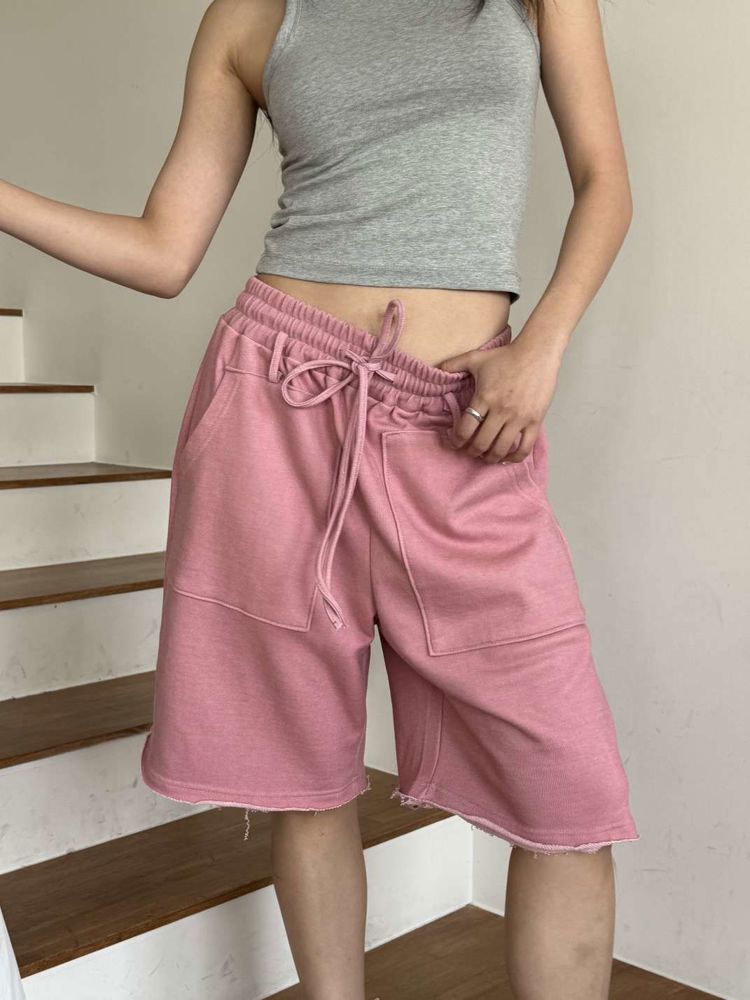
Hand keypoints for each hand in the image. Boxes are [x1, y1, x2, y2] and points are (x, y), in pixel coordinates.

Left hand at [438, 332, 562, 463]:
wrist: (537, 353)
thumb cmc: (506, 356)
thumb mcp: (476, 358)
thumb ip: (454, 363)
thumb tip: (438, 368)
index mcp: (484, 398)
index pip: (465, 429)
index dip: (457, 440)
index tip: (455, 443)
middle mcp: (500, 411)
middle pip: (481, 443)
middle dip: (472, 451)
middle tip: (469, 451)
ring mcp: (518, 418)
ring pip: (501, 449)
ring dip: (490, 457)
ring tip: (486, 456)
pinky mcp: (534, 421)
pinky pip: (524, 448)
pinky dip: (514, 457)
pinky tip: (507, 458)